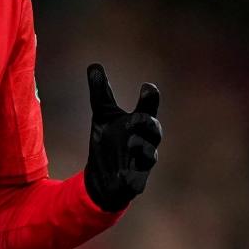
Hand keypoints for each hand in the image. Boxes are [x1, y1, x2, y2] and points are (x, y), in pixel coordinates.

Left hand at [83, 63, 162, 211]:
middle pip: (154, 129)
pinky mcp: (136, 182)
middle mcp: (146, 141)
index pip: (147, 108)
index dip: (150, 98)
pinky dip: (132, 174)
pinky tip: (124, 172)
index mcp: (139, 123)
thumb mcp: (103, 116)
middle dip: (147, 122)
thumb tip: (94, 65)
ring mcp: (143, 162)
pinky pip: (138, 178)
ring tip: (130, 142)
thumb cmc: (108, 141)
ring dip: (140, 147)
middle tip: (138, 117)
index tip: (148, 86)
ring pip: (150, 154)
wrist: (103, 177)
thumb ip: (101, 93)